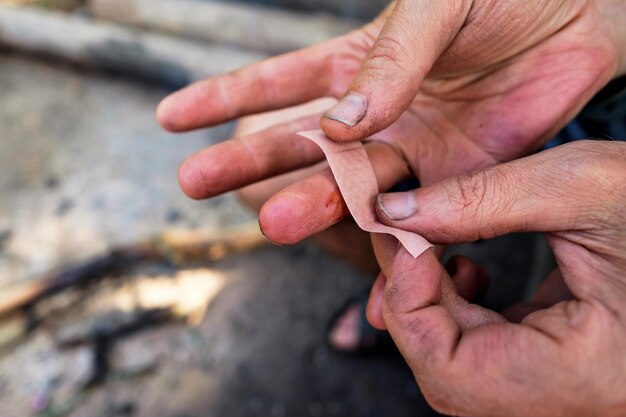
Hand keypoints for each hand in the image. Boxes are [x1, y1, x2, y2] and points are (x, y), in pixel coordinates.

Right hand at [157, 0, 624, 244]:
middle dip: (247, 161)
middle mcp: (378, 112)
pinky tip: (375, 285)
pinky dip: (398, 254)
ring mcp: (415, 148)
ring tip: (274, 227)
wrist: (583, 10)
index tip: (171, 118)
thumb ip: (390, 59)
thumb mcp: (436, 4)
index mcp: (360, 64)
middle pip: (301, 144)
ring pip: (353, 187)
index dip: (222, 97)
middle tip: (194, 184)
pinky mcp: (461, 178)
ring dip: (313, 208)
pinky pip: (420, 220)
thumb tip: (339, 121)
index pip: (278, 83)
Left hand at [367, 140, 625, 416]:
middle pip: (450, 376)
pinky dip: (461, 314)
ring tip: (437, 251)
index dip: (408, 305)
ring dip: (432, 307)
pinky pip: (488, 359)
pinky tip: (468, 271)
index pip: (454, 373)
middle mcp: (582, 401)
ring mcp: (573, 391)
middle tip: (405, 238)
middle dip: (413, 303)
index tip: (399, 238)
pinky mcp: (565, 368)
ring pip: (462, 370)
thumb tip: (394, 215)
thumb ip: (479, 199)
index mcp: (595, 375)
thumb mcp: (582, 185)